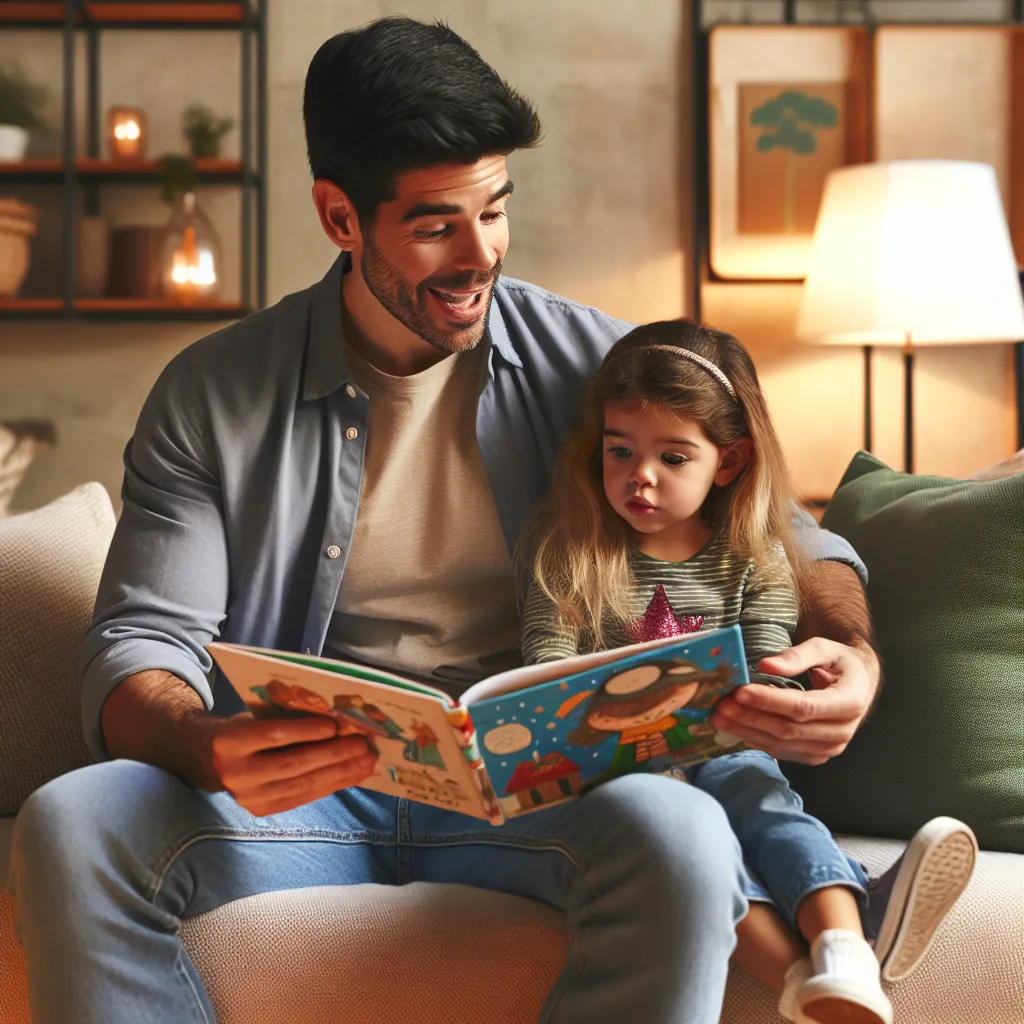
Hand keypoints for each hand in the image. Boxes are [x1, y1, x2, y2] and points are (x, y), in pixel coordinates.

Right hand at [197, 713, 378, 815]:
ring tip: (366, 762)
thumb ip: (283, 718)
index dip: (305, 731)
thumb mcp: (251, 716)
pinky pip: (301, 797)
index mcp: (229, 741)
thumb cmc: (239, 727)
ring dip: (339, 773)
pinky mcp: (261, 809)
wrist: (204, 758)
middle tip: (364, 745)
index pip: (273, 735)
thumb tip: (335, 719)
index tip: (335, 726)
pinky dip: (330, 786)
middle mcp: (235, 773)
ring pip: (302, 784)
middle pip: (293, 763)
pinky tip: (351, 776)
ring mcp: (247, 796)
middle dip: (334, 755)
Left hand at [710, 637, 880, 764]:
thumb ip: (797, 656)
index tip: (740, 692)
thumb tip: (765, 665)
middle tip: (721, 706)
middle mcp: (842, 731)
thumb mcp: (825, 648)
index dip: (769, 701)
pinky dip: (758, 741)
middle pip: (789, 729)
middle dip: (751, 718)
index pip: (803, 707)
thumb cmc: (841, 662)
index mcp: (850, 702)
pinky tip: (737, 729)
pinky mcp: (816, 755)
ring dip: (748, 732)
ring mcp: (830, 747)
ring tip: (720, 718)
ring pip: (782, 745)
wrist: (859, 684)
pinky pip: (784, 752)